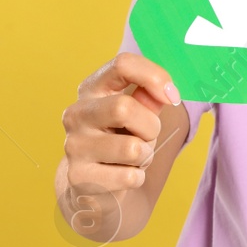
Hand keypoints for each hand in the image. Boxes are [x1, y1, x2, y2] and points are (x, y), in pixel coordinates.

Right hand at [55, 52, 182, 241]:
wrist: (90, 182)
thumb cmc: (119, 138)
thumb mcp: (136, 113)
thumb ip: (149, 97)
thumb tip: (166, 93)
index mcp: (92, 89)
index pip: (122, 64)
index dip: (154, 77)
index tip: (172, 97)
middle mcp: (77, 113)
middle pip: (124, 108)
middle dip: (150, 127)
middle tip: (147, 137)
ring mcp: (74, 146)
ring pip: (132, 148)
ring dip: (145, 156)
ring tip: (131, 158)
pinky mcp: (78, 177)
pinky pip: (129, 177)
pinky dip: (136, 178)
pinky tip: (121, 176)